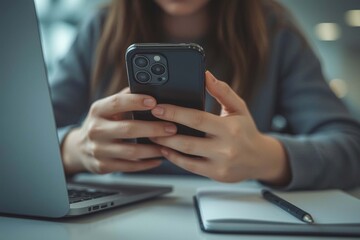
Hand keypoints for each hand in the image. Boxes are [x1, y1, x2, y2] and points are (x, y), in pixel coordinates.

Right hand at [61, 88, 176, 173]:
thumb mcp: (107, 108)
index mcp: (98, 110)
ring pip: (131, 152)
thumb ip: (126, 97)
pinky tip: (158, 158)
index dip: (136, 101)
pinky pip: (129, 166)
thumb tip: (150, 86)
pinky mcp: (103, 166)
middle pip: (128, 129)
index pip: (117, 103)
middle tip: (172, 128)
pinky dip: (147, 163)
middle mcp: (96, 130)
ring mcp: (98, 150)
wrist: (79, 148)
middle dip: (153, 128)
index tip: (154, 101)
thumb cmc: (102, 123)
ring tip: (169, 145)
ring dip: (153, 149)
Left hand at [150, 71, 289, 184]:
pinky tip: (165, 149)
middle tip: (148, 123)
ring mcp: (220, 163)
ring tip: (152, 135)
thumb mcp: (238, 108)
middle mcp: (225, 147)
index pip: (197, 119)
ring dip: (166, 145)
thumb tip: (205, 74)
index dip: (174, 113)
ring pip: (186, 155)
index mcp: (229, 128)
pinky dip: (175, 158)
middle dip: (163, 131)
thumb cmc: (246, 131)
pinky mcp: (216, 175)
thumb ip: (222, 91)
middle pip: (187, 140)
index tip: (157, 108)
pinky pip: (190, 167)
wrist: (260, 159)